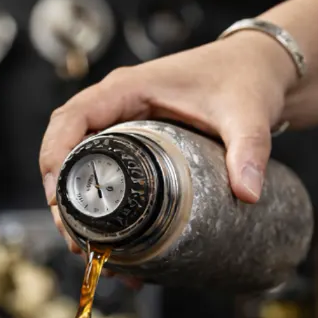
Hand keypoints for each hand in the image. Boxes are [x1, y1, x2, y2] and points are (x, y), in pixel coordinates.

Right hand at [40, 30, 298, 281]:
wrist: (260, 66)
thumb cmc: (245, 77)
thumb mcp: (247, 114)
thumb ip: (248, 150)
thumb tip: (247, 194)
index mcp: (129, 88)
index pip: (72, 118)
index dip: (56, 156)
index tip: (58, 198)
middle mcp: (118, 104)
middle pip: (67, 146)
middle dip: (64, 195)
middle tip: (76, 239)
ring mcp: (124, 123)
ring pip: (82, 163)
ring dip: (79, 206)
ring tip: (91, 250)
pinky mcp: (136, 141)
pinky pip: (105, 169)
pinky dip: (102, 204)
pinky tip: (116, 242)